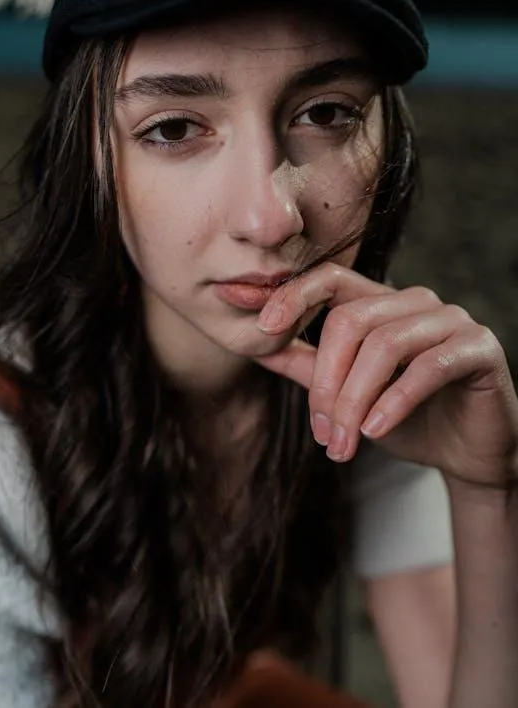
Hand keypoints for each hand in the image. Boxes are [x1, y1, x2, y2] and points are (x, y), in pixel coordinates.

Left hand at [253, 263, 517, 487]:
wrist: (468, 455)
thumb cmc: (407, 420)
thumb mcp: (347, 395)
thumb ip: (306, 366)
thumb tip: (254, 344)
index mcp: (380, 304)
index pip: (331, 278)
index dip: (294, 295)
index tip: (261, 327)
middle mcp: (415, 302)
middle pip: (351, 320)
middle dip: (326, 382)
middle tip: (320, 432)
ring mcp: (450, 319)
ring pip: (384, 344)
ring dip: (355, 399)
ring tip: (344, 443)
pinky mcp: (479, 347)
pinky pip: (428, 366)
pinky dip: (395, 400)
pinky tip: (377, 431)